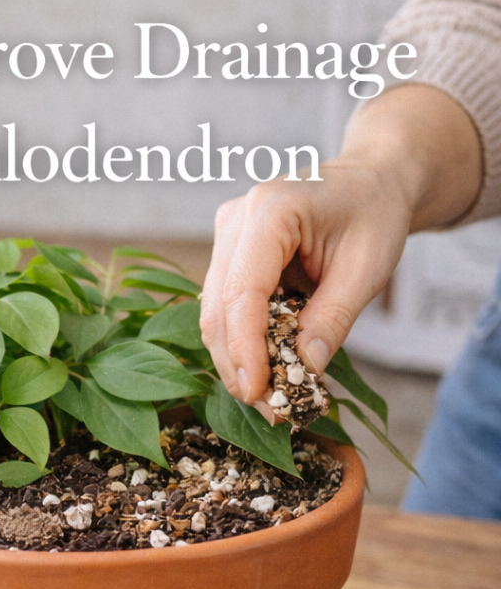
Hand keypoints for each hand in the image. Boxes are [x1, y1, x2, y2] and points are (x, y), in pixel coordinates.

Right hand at [200, 161, 411, 402]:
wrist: (371, 180)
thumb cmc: (374, 214)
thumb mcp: (368, 267)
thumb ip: (333, 319)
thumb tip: (304, 371)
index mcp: (271, 210)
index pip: (242, 292)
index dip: (244, 348)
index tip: (258, 392)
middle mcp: (236, 220)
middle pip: (218, 308)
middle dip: (237, 364)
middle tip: (267, 408)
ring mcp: (225, 235)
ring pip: (213, 313)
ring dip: (235, 359)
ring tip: (266, 396)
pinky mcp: (227, 253)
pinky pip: (222, 308)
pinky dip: (240, 342)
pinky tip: (263, 367)